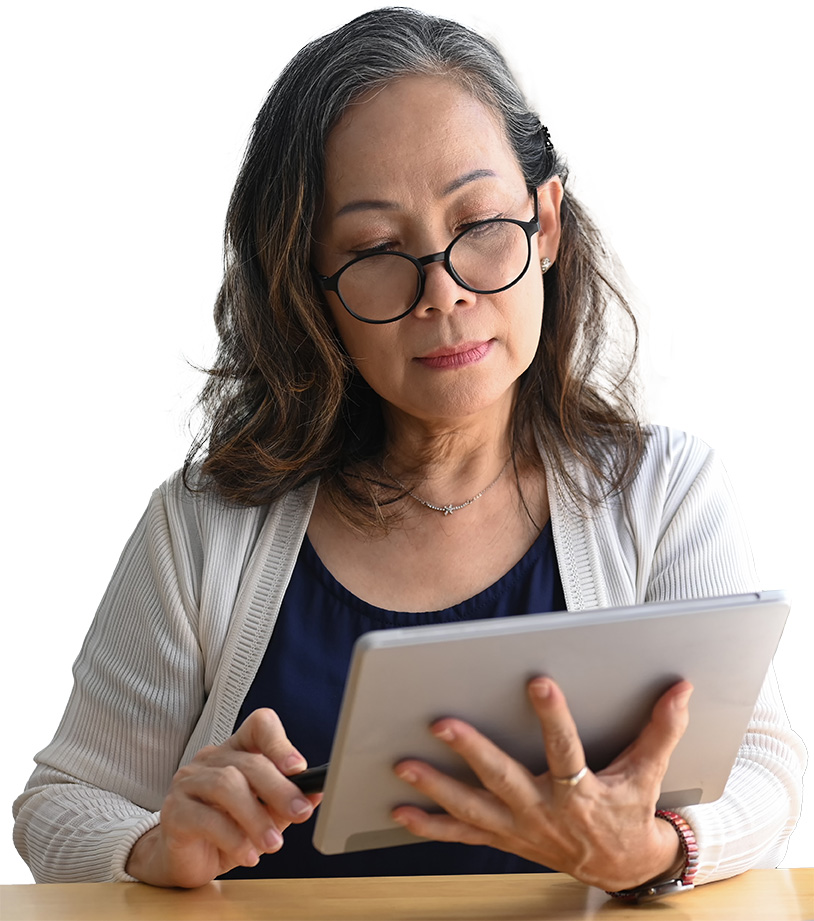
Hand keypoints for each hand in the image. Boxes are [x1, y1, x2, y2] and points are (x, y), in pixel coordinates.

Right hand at [126, 709, 321, 887]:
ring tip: (274, 844)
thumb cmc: (228, 830)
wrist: (186, 861)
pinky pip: (206, 819)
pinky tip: (248, 855)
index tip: (299, 768)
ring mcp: (188, 782)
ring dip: (256, 817)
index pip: (259, 725)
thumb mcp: (265, 814)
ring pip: (227, 786)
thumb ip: (286, 801)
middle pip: (249, 762)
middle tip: (300, 813)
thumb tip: (316, 793)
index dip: (280, 743)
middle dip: (279, 789)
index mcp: (237, 750)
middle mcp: (211, 759)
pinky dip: (233, 838)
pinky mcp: (174, 812)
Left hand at [391, 677, 690, 890]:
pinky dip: (430, 826)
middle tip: (440, 723)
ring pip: (473, 808)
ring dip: (436, 787)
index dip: (554, 717)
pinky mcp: (505, 839)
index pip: (567, 750)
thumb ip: (661, 728)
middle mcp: (545, 812)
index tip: (537, 681)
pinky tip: (400, 810)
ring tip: (403, 764)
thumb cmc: (630, 810)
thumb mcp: (649, 773)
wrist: (622, 868)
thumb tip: (681, 687)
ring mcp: (520, 830)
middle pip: (504, 779)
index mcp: (581, 792)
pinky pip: (462, 836)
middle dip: (472, 753)